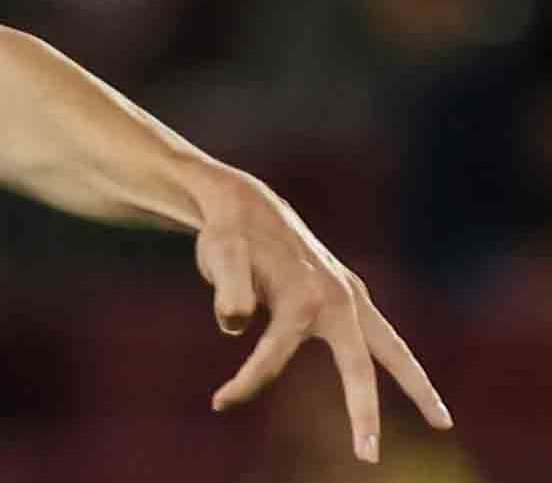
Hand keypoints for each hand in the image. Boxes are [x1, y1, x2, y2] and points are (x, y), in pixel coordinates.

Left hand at [197, 171, 452, 460]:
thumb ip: (227, 288)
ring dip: (415, 384)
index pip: (273, 356)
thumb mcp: (220, 254)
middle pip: (362, 365)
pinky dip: (394, 359)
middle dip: (364, 413)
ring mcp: (349, 296)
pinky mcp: (349, 293)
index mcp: (303, 297)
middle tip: (368, 457)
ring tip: (441, 420)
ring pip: (391, 349)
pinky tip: (405, 379)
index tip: (219, 402)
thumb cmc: (229, 234)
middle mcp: (337, 299)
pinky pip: (377, 335)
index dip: (245, 383)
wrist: (244, 203)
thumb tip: (232, 323)